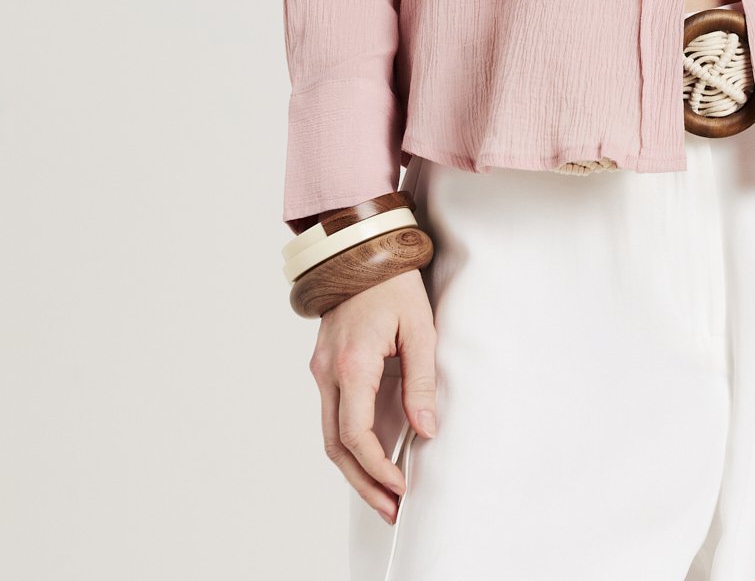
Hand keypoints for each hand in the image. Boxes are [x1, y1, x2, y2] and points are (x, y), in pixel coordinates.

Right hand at [308, 267, 439, 521]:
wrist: (360, 251)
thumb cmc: (393, 284)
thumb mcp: (418, 329)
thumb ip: (421, 381)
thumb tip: (427, 430)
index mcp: (352, 365)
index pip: (356, 435)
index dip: (377, 468)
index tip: (401, 486)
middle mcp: (328, 373)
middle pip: (336, 447)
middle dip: (363, 483)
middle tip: (391, 509)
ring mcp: (321, 371)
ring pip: (329, 436)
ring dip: (354, 469)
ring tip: (383, 494)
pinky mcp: (324, 368)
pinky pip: (332, 416)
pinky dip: (349, 444)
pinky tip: (371, 458)